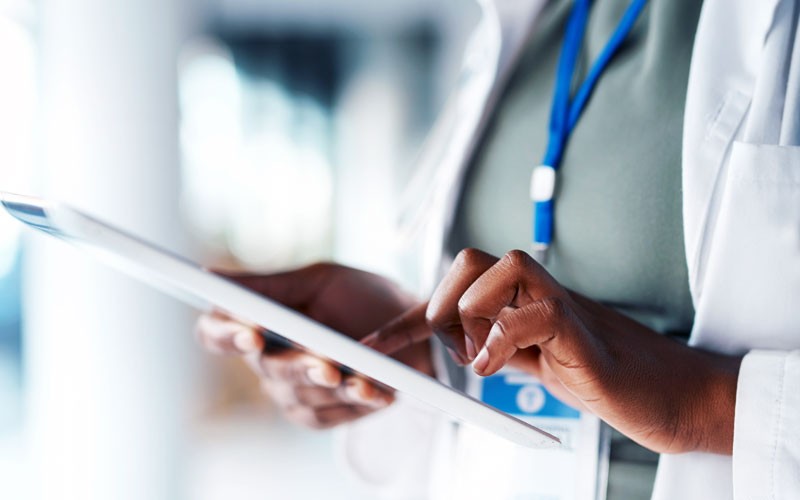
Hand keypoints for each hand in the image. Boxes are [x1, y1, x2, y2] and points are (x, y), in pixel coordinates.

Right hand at [196, 263, 432, 428]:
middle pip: (266, 367)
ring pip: (299, 394)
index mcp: (258, 321)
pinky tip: (378, 393)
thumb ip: (269, 285)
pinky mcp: (316, 415)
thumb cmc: (361, 298)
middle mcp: (265, 360)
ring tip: (366, 379)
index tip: (251, 331)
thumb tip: (211, 276)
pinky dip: (354, 403)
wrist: (412, 330)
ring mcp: (289, 391)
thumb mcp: (319, 281)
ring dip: (335, 387)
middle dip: (299, 365)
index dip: (225, 334)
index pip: (217, 332)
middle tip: (327, 364)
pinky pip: (326, 415)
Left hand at [364, 249, 741, 453]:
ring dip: (471, 315)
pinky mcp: (579, 327)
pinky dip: (501, 340)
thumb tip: (454, 343)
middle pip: (469, 258)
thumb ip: (495, 344)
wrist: (666, 392)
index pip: (454, 289)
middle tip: (451, 346)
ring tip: (483, 359)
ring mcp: (559, 302)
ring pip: (495, 267)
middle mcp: (535, 290)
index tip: (372, 346)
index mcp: (519, 297)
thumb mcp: (530, 360)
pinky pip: (530, 313)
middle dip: (442, 302)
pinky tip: (495, 368)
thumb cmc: (598, 375)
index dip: (406, 320)